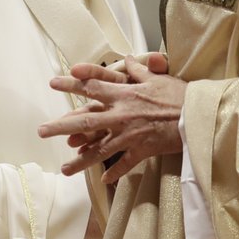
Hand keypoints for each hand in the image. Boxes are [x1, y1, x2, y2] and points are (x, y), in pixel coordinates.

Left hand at [39, 55, 184, 182]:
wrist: (197, 116)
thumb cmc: (178, 94)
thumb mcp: (157, 77)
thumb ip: (139, 70)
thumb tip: (129, 60)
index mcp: (124, 94)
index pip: (92, 87)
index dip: (72, 84)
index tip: (53, 82)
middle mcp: (121, 115)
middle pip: (85, 122)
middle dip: (61, 126)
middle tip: (41, 131)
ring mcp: (130, 135)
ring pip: (99, 150)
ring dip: (80, 160)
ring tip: (64, 169)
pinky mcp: (142, 151)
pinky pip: (124, 164)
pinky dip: (114, 172)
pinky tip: (104, 179)